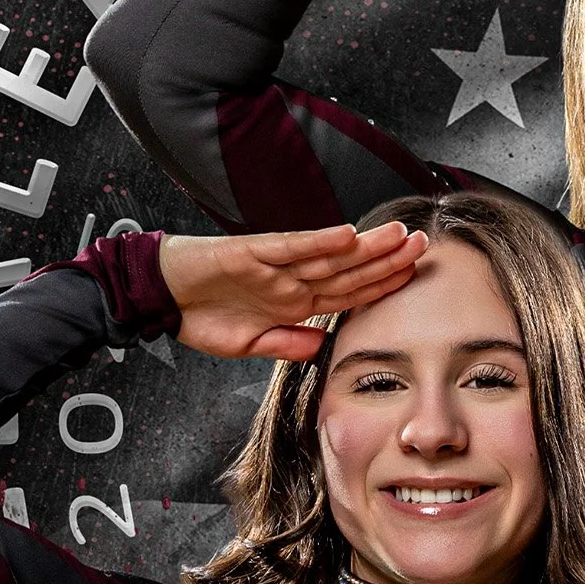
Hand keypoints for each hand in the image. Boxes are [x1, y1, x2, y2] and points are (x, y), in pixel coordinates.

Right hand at [160, 221, 425, 360]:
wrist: (160, 295)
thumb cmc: (202, 315)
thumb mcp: (250, 344)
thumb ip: (286, 344)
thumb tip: (320, 348)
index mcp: (295, 301)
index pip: (349, 292)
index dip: (381, 284)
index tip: (413, 275)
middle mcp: (291, 280)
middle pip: (349, 270)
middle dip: (387, 259)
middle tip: (424, 244)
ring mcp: (273, 265)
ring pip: (329, 255)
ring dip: (366, 247)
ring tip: (399, 236)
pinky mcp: (250, 252)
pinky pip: (290, 247)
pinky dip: (318, 242)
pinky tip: (347, 236)